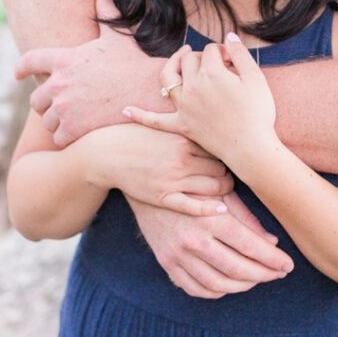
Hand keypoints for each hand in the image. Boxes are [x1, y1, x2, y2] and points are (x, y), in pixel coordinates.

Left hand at [14, 0, 163, 145]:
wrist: (149, 93)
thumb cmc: (133, 64)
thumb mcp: (118, 38)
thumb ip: (106, 14)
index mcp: (64, 60)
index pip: (30, 61)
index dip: (21, 68)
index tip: (17, 74)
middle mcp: (58, 84)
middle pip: (36, 100)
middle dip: (47, 104)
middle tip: (62, 107)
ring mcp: (64, 108)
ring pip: (47, 121)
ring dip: (58, 123)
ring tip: (76, 122)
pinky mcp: (72, 130)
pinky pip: (58, 138)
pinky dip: (67, 138)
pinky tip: (81, 135)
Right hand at [76, 123, 234, 216]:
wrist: (107, 153)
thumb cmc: (137, 137)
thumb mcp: (164, 127)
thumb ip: (187, 129)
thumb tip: (211, 129)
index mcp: (183, 139)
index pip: (218, 149)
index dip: (227, 156)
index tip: (230, 159)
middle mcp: (181, 159)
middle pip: (220, 169)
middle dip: (228, 174)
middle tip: (230, 177)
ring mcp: (172, 179)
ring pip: (213, 188)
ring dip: (223, 190)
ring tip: (224, 190)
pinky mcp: (162, 196)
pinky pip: (193, 206)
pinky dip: (210, 209)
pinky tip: (221, 209)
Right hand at [126, 192, 293, 297]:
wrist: (147, 183)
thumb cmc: (191, 183)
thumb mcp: (220, 191)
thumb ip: (246, 217)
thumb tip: (272, 242)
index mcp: (211, 218)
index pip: (251, 247)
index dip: (274, 260)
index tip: (288, 265)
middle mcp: (193, 239)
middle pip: (237, 269)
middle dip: (264, 275)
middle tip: (278, 274)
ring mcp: (177, 254)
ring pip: (218, 285)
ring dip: (243, 286)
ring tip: (257, 279)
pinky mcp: (166, 263)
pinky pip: (195, 289)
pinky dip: (216, 292)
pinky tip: (229, 284)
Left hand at [129, 35, 278, 172]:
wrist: (250, 148)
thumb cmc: (257, 112)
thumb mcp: (255, 78)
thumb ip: (241, 53)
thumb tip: (229, 36)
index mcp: (211, 72)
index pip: (211, 50)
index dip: (223, 51)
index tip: (232, 59)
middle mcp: (192, 86)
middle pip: (189, 60)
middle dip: (201, 56)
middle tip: (216, 63)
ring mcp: (184, 106)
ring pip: (168, 78)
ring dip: (171, 65)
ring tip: (179, 59)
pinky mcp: (181, 125)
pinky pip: (155, 120)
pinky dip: (140, 115)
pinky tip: (126, 110)